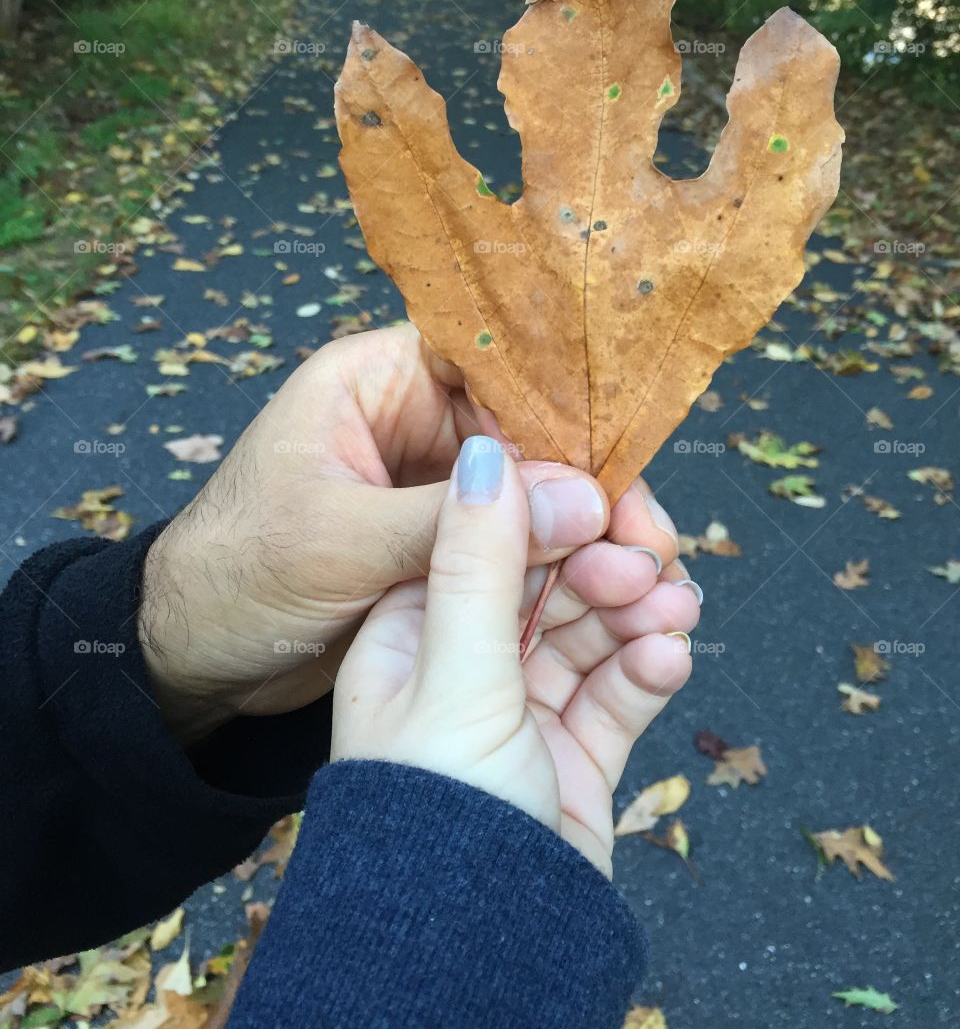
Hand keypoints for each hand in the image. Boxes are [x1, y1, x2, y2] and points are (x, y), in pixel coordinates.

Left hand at [139, 324, 626, 741]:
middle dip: (588, 486)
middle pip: (524, 434)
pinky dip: (555, 569)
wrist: (188, 657)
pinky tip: (605, 597)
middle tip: (650, 539)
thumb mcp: (342, 542)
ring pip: (527, 494)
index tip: (622, 463)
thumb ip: (456, 525)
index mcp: (376, 381)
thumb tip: (583, 502)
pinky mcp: (436, 542)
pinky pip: (510, 543)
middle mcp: (411, 421)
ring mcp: (428, 484)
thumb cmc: (236, 574)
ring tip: (647, 577)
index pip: (491, 365)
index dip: (563, 408)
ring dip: (583, 533)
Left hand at [332, 437, 697, 876]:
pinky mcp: (571, 752)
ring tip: (673, 610)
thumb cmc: (434, 807)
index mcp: (413, 631)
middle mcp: (463, 662)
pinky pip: (616, 692)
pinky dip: (645, 670)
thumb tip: (489, 450)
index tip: (606, 491)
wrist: (474, 951)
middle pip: (548, 583)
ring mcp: (520, 708)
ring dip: (635, 614)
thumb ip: (478, 560)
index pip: (487, 542)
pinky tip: (668, 659)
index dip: (548, 512)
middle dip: (602, 566)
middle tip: (647, 560)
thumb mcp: (453, 669)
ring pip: (591, 632)